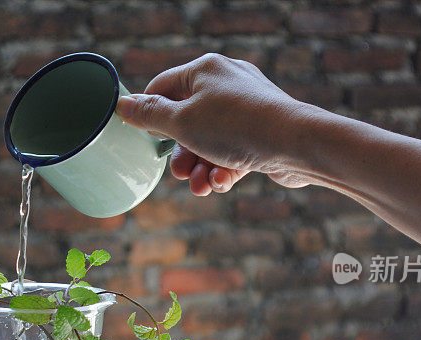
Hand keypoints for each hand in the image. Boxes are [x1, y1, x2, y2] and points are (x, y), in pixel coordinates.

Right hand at [115, 53, 315, 194]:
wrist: (297, 144)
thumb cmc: (237, 127)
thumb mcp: (182, 122)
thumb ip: (150, 115)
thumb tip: (123, 105)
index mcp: (204, 70)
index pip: (162, 87)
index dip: (149, 116)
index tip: (143, 140)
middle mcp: (225, 84)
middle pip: (186, 121)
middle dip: (181, 154)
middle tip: (180, 175)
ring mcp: (246, 108)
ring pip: (209, 141)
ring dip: (201, 168)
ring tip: (202, 187)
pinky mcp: (261, 132)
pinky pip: (232, 150)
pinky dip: (224, 168)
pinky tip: (224, 182)